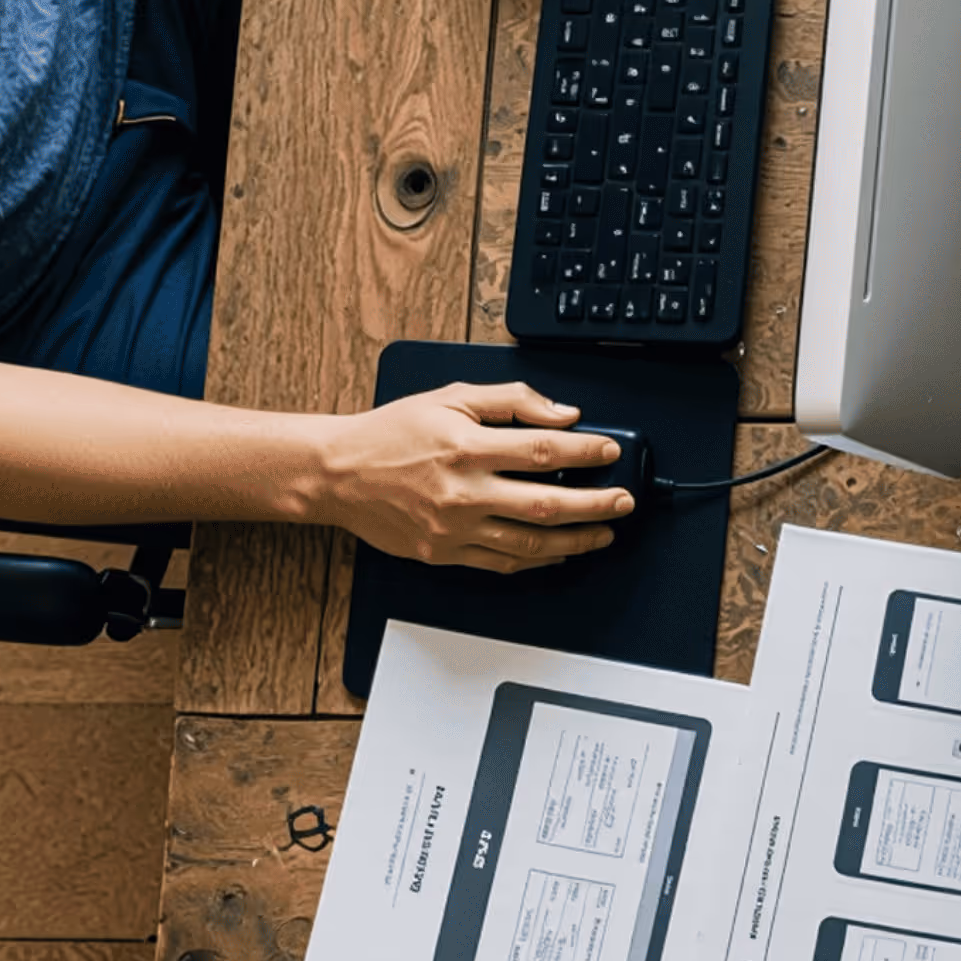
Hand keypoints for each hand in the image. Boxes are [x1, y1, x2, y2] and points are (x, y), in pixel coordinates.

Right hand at [303, 380, 628, 570]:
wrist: (337, 473)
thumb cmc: (393, 433)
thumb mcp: (452, 398)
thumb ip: (513, 401)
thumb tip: (564, 413)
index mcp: (467, 449)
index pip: (544, 450)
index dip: (587, 451)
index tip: (610, 451)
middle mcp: (462, 492)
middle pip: (546, 503)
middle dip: (596, 504)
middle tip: (624, 501)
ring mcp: (453, 529)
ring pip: (529, 543)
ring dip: (575, 539)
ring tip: (604, 532)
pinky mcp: (442, 553)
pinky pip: (500, 563)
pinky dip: (536, 560)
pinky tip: (559, 552)